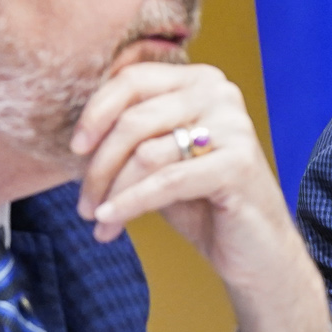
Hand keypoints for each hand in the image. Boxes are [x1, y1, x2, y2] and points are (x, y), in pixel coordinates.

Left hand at [72, 62, 331, 331]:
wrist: (256, 252)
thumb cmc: (205, 204)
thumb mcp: (161, 161)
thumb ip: (131, 137)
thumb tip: (78, 136)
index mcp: (200, 81)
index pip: (132, 80)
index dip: (95, 113)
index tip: (75, 149)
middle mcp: (219, 93)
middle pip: (134, 119)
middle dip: (98, 165)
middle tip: (83, 202)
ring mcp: (233, 126)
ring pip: (145, 153)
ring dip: (111, 192)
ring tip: (98, 220)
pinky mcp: (237, 164)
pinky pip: (166, 182)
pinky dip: (130, 204)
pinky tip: (110, 222)